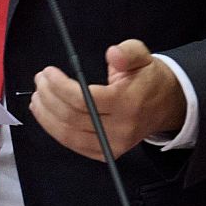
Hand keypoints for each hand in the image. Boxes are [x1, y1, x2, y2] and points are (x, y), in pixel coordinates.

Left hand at [30, 39, 186, 160]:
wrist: (168, 105)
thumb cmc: (149, 78)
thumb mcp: (143, 56)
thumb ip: (128, 52)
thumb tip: (112, 54)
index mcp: (129, 104)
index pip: (84, 100)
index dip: (59, 87)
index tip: (48, 72)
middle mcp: (122, 129)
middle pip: (72, 118)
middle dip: (48, 98)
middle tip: (40, 81)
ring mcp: (114, 145)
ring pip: (68, 135)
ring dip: (46, 116)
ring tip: (38, 97)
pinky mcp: (107, 153)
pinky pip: (74, 145)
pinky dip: (55, 131)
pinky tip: (46, 116)